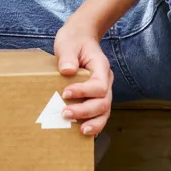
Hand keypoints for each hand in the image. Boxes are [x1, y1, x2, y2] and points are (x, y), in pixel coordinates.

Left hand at [53, 19, 113, 136]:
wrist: (81, 38)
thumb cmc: (74, 41)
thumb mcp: (68, 43)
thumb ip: (68, 56)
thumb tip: (67, 71)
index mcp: (101, 67)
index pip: (99, 85)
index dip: (84, 92)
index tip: (65, 93)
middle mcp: (106, 81)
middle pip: (103, 102)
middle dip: (85, 111)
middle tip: (65, 114)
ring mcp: (103, 90)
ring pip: (104, 111)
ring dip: (93, 123)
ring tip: (80, 130)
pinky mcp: (96, 97)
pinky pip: (99, 113)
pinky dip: (93, 124)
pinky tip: (83, 133)